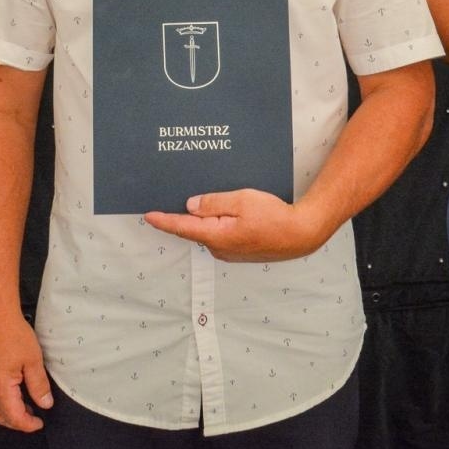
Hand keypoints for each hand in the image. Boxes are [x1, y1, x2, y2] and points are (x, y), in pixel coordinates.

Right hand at [0, 310, 52, 431]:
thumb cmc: (14, 335)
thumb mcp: (33, 361)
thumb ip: (39, 385)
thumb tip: (46, 404)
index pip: (14, 417)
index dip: (28, 424)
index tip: (41, 423)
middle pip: (0, 416)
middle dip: (17, 422)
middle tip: (34, 418)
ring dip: (9, 410)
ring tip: (27, 405)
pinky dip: (2, 399)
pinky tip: (14, 390)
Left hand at [144, 189, 326, 261]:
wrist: (301, 235)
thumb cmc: (274, 217)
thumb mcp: (242, 201)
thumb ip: (213, 202)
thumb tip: (190, 205)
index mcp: (216, 235)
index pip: (182, 227)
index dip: (163, 220)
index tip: (148, 215)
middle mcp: (219, 248)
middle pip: (195, 228)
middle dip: (185, 214)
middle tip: (175, 196)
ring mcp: (229, 251)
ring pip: (209, 230)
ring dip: (206, 218)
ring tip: (207, 200)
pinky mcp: (239, 250)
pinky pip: (221, 234)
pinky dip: (218, 223)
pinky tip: (226, 211)